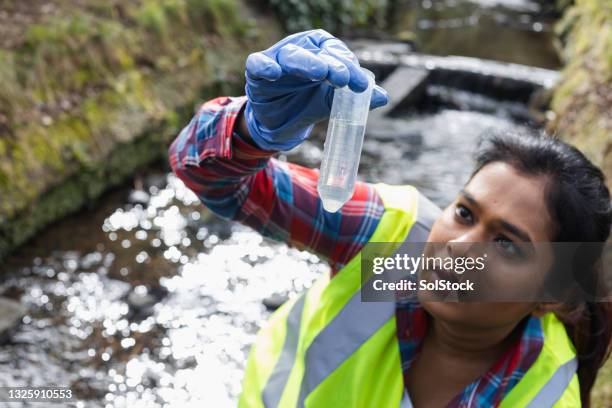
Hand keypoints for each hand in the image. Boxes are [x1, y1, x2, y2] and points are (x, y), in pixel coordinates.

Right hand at [243, 29, 387, 150]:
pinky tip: (273, 72)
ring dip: (305, 62)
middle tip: (342, 78)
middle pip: (317, 52)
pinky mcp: (257, 73)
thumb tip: (383, 97)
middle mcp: (301, 49)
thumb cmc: (309, 102)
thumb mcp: (334, 102)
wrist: (281, 122)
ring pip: (291, 55)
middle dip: (331, 64)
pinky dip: (264, 66)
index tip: (361, 86)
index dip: (350, 68)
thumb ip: (357, 98)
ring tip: (318, 73)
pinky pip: (258, 64)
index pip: (337, 54)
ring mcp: (278, 59)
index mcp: (322, 51)